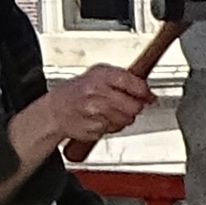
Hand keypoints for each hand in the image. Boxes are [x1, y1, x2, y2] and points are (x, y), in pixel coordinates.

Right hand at [21, 63, 153, 159]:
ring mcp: (94, 111)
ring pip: (125, 120)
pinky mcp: (93, 128)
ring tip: (110, 111)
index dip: (145, 92)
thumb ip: (124, 80)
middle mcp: (97, 92)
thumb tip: (148, 92)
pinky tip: (100, 118)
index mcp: (101, 75)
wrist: (55, 110)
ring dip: (122, 118)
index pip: (134, 83)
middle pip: (133, 106)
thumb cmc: (78, 91)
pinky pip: (113, 129)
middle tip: (129, 105)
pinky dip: (111, 126)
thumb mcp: (98, 75)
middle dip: (135, 107)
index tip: (150, 96)